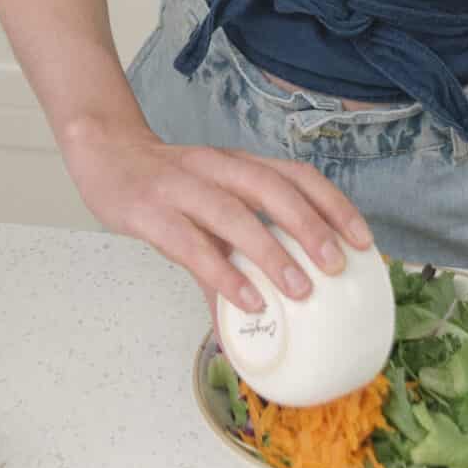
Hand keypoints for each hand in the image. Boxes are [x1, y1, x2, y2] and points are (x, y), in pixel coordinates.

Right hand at [66, 126, 374, 316]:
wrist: (104, 153)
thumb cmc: (165, 185)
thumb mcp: (206, 207)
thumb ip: (234, 253)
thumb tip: (264, 315)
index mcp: (239, 164)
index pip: (296, 175)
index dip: (333, 205)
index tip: (362, 240)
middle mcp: (217, 167)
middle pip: (272, 188)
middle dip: (310, 225)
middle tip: (337, 265)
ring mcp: (182, 186)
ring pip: (233, 213)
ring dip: (271, 251)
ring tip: (300, 289)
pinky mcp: (150, 210)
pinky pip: (190, 243)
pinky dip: (220, 272)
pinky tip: (244, 300)